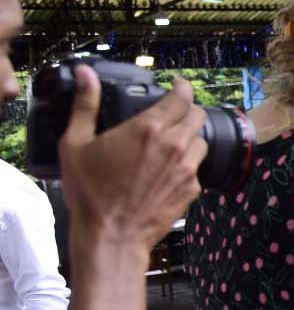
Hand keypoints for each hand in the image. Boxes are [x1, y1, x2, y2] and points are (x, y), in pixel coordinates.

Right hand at [58, 64, 205, 251]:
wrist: (112, 235)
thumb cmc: (90, 192)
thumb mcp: (76, 143)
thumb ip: (85, 105)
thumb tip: (86, 74)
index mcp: (149, 129)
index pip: (182, 97)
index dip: (182, 87)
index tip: (177, 86)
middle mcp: (175, 146)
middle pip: (197, 116)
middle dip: (187, 111)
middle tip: (173, 114)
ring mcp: (187, 169)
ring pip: (201, 142)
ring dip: (189, 138)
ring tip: (170, 143)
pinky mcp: (191, 190)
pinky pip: (197, 169)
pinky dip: (187, 165)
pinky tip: (167, 171)